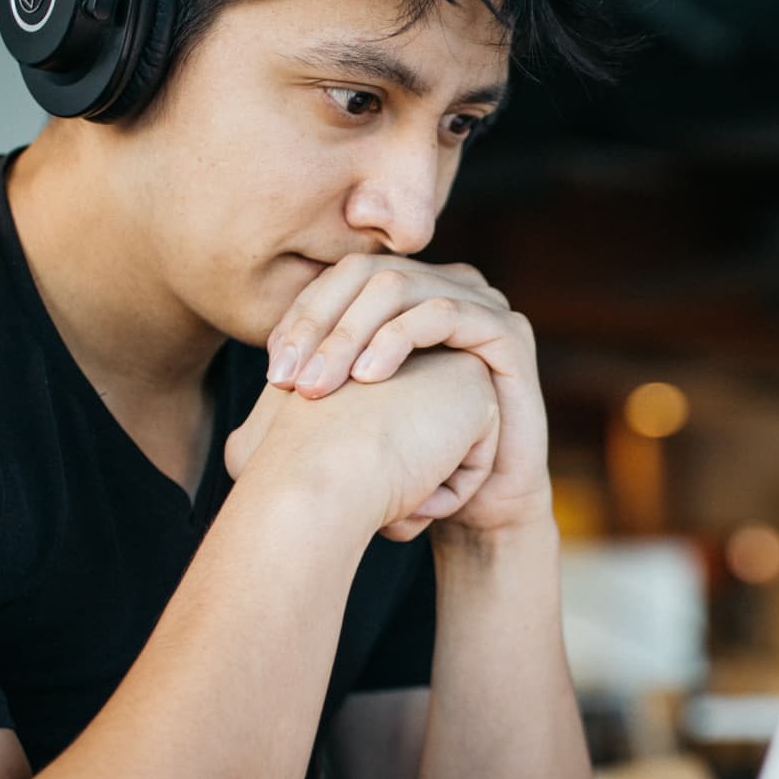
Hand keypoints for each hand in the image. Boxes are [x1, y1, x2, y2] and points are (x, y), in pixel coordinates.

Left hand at [264, 256, 550, 537]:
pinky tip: (368, 378)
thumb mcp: (357, 411)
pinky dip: (398, 338)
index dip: (302, 316)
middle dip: (319, 324)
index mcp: (410, 294)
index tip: (273, 372)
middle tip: (288, 380)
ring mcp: (481, 303)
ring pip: (399, 287)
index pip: (341, 279)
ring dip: (349, 334)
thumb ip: (324, 372)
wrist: (481, 504)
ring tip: (319, 386)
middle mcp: (446, 287)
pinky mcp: (508, 331)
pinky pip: (443, 314)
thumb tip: (271, 359)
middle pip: (365, 274)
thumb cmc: (415, 460)